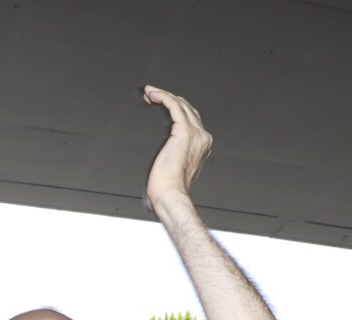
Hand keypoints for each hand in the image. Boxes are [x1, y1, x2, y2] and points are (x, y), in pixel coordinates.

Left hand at [143, 85, 211, 214]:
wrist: (171, 194)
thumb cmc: (169, 188)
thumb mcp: (174, 168)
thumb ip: (173, 156)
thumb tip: (160, 154)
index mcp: (200, 145)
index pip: (190, 118)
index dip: (174, 108)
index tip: (158, 105)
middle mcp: (201, 137)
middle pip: (187, 108)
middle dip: (169, 99)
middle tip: (152, 96)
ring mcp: (194, 133)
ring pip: (181, 104)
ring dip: (164, 95)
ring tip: (150, 93)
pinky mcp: (183, 131)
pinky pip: (173, 106)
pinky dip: (162, 97)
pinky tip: (153, 94)